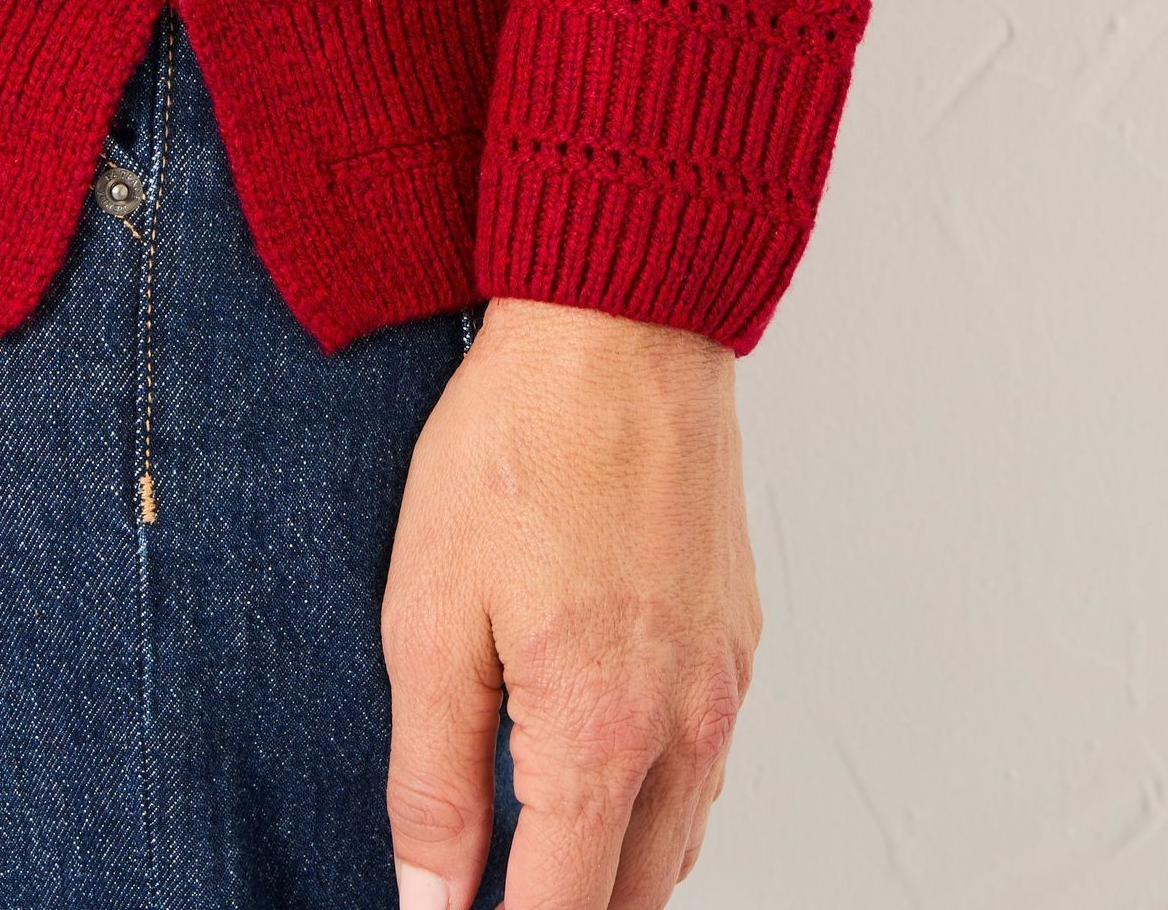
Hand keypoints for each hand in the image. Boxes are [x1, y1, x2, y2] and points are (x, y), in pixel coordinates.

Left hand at [382, 296, 759, 909]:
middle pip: (638, 897)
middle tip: (491, 883)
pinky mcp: (738, 631)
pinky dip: (653, 794)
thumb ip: (432, 778)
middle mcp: (687, 721)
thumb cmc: (519, 440)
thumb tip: (429, 900)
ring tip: (534, 845)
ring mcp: (725, 677)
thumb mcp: (430, 612)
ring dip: (616, 866)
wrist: (623, 317)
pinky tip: (596, 757)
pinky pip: (705, 758)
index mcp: (603, 731)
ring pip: (681, 835)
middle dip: (568, 909)